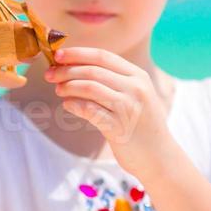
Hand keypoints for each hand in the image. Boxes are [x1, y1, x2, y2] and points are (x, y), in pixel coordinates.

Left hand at [44, 46, 182, 181]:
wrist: (160, 157)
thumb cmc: (142, 126)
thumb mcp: (136, 96)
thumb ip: (114, 82)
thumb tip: (77, 69)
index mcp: (138, 76)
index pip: (103, 56)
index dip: (77, 53)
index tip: (58, 56)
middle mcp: (135, 88)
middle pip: (93, 70)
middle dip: (66, 70)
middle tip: (50, 75)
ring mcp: (128, 107)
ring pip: (89, 87)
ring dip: (68, 87)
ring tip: (59, 90)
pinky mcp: (119, 127)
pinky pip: (89, 110)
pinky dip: (74, 105)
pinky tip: (68, 105)